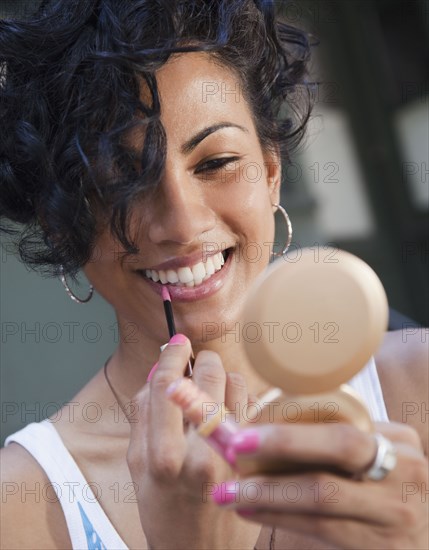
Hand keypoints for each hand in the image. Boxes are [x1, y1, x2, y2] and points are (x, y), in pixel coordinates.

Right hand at [126, 335, 256, 548]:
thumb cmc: (163, 510)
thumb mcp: (136, 465)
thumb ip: (144, 414)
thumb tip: (159, 370)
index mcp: (163, 457)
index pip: (168, 385)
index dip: (173, 355)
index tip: (177, 342)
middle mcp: (202, 454)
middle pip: (208, 376)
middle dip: (202, 359)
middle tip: (196, 362)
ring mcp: (234, 456)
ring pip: (236, 384)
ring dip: (222, 378)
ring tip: (211, 391)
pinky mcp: (255, 457)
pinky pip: (253, 404)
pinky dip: (239, 396)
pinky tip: (227, 409)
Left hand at [213, 421, 427, 548]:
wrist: (420, 541)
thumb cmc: (378, 493)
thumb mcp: (369, 460)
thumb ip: (332, 441)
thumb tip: (261, 423)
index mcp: (398, 439)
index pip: (341, 421)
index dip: (292, 424)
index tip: (247, 430)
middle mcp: (405, 469)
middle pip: (339, 445)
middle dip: (282, 443)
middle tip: (235, 447)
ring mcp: (398, 511)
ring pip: (323, 494)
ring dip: (268, 492)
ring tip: (229, 491)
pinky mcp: (385, 547)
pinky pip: (323, 529)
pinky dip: (280, 518)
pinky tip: (251, 512)